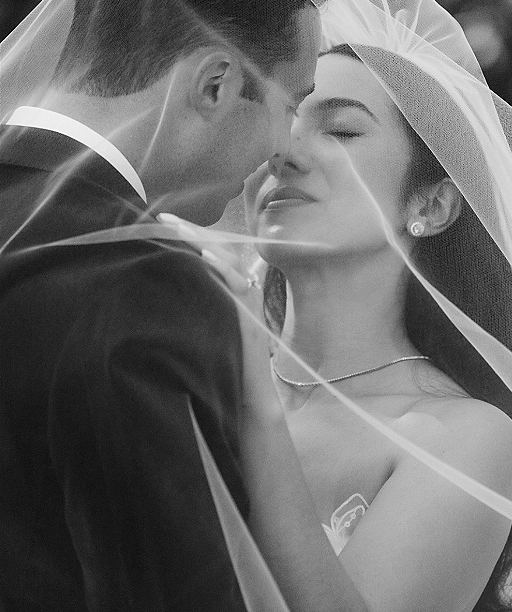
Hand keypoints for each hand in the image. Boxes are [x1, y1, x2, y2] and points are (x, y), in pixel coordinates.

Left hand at [157, 213, 273, 409]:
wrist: (247, 394)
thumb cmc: (222, 360)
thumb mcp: (205, 321)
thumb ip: (194, 298)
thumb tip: (161, 280)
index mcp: (231, 284)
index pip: (211, 247)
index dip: (189, 231)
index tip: (161, 219)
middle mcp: (242, 286)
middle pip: (220, 246)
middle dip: (192, 229)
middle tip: (163, 218)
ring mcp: (248, 299)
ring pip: (228, 259)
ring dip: (204, 241)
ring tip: (179, 230)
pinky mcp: (250, 314)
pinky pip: (238, 284)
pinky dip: (221, 269)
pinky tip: (203, 258)